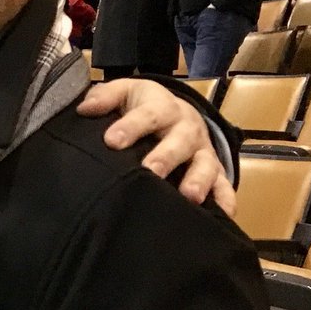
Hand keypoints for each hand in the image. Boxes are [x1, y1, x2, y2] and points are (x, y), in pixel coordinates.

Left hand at [78, 79, 235, 216]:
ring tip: (188, 196)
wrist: (174, 113)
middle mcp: (186, 129)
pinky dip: (225, 200)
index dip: (131, 127)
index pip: (147, 115)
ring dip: (199, 180)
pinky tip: (222, 216)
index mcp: (162, 108)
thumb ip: (105, 98)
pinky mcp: (214, 171)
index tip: (111, 141)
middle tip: (150, 171)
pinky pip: (224, 186)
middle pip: (180, 141)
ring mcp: (202, 152)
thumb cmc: (142, 106)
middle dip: (166, 156)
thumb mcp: (125, 92)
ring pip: (205, 165)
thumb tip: (85, 108)